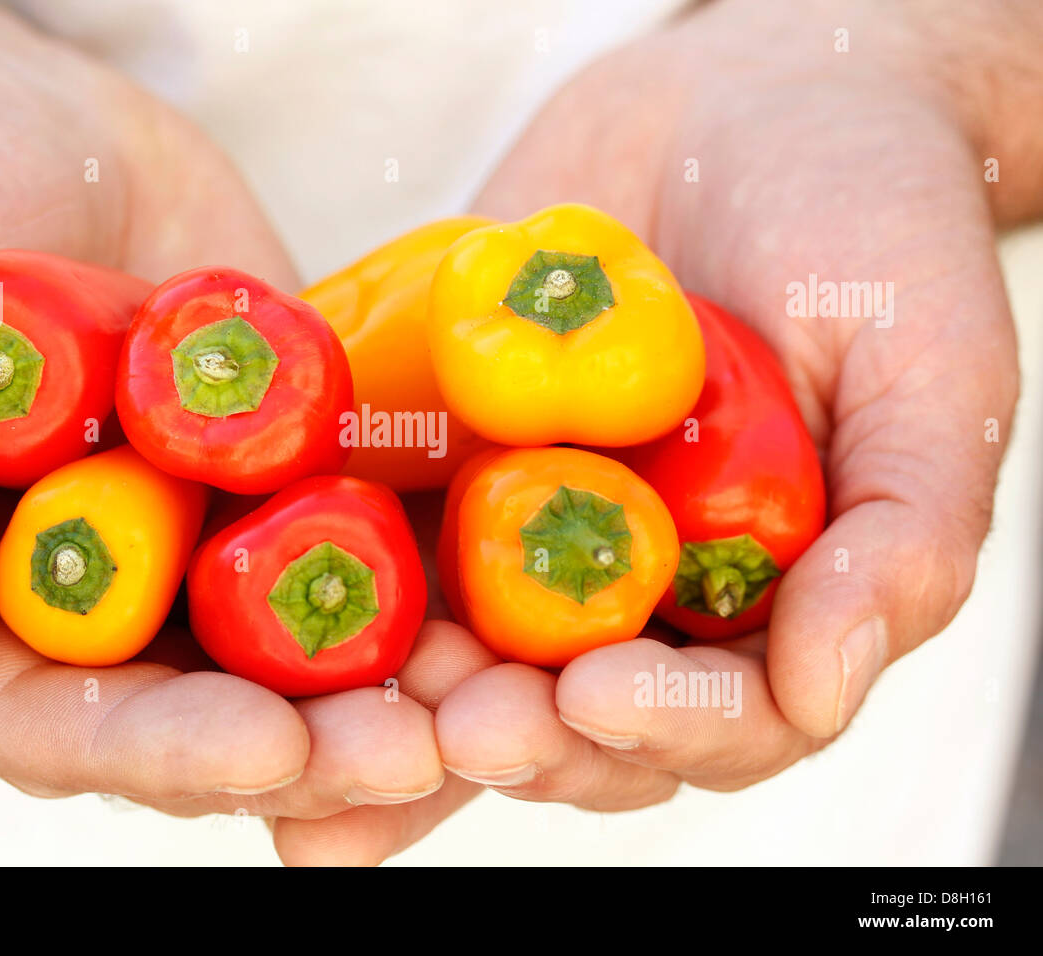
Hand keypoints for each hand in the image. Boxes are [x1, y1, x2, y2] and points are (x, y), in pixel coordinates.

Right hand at [0, 0, 441, 835]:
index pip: (62, 725)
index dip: (163, 751)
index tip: (270, 748)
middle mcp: (103, 593)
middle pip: (213, 714)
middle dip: (318, 745)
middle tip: (423, 745)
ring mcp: (204, 533)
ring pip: (312, 647)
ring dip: (407, 686)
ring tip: (501, 695)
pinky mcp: (287, 465)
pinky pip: (370, 532)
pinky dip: (444, 572)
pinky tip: (520, 581)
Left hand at [272, 0, 1039, 861]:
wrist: (741, 102)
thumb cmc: (867, 223)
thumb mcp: (929, 365)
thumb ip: (904, 531)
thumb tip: (823, 687)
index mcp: (760, 603)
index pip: (718, 715)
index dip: (663, 723)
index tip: (596, 693)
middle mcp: (635, 594)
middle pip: (572, 718)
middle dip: (516, 732)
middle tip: (461, 718)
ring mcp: (525, 539)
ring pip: (460, 665)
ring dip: (402, 708)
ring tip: (343, 716)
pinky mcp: (434, 473)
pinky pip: (373, 554)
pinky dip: (317, 613)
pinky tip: (249, 661)